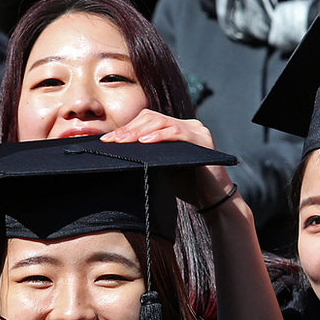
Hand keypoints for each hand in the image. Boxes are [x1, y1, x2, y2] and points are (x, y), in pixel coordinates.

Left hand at [100, 109, 233, 208]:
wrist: (213, 201)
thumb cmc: (187, 186)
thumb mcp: (162, 167)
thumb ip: (147, 156)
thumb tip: (118, 154)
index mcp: (177, 129)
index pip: (147, 120)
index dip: (126, 128)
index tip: (106, 140)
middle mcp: (188, 125)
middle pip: (152, 118)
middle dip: (129, 129)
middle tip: (111, 140)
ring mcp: (197, 130)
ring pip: (163, 122)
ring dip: (139, 131)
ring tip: (123, 140)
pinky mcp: (203, 140)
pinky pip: (178, 133)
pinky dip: (161, 136)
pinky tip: (146, 142)